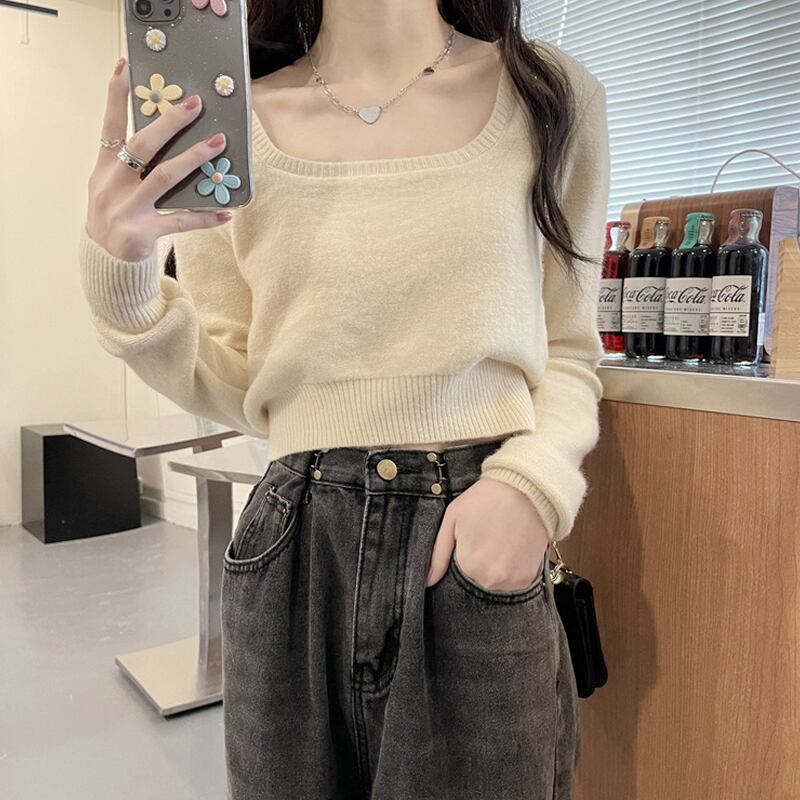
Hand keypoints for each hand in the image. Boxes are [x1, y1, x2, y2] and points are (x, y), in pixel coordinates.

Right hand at [85, 57, 232, 262]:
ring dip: (193, 159)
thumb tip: (170, 140)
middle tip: (195, 104)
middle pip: (142, 144)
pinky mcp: (142, 232)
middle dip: (169, 122)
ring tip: (218, 144)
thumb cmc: (117, 216)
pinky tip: (225, 213)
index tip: (125, 66)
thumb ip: (134, 165)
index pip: (110, 125)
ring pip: (164, 177)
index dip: (116, 96)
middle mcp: (113, 184)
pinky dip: (203, 217)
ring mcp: (127, 208)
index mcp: (106, 168)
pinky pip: (179, 221)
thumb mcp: (114, 186)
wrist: (105, 260)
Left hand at [425, 477, 548, 589]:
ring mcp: (511, 580)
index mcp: (468, 565)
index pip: (460, 572)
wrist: (524, 489)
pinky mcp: (527, 577)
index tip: (474, 538)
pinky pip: (513, 582)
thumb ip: (438, 554)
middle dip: (480, 561)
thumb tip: (427, 581)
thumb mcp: (453, 518)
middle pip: (478, 578)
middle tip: (488, 536)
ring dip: (496, 567)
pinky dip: (512, 569)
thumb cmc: (486, 499)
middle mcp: (490, 578)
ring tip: (501, 541)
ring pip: (496, 582)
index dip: (465, 553)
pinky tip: (512, 548)